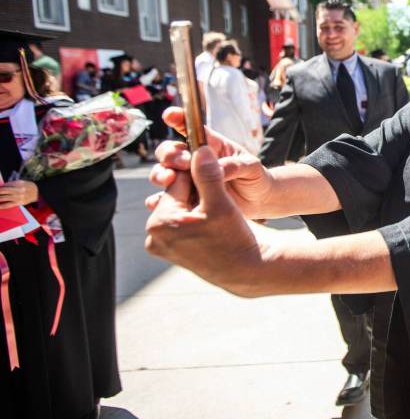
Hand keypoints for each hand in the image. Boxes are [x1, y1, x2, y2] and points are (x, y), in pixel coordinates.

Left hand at [0, 180, 38, 208]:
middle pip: (3, 191)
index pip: (5, 185)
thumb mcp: (21, 182)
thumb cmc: (28, 186)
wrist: (39, 193)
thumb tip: (2, 186)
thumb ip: (12, 184)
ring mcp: (18, 197)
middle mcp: (18, 190)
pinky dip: (1, 205)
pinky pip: (8, 205)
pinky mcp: (19, 203)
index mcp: (18, 183)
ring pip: (3, 198)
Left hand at [145, 146, 262, 295]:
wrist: (246, 269)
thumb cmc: (234, 237)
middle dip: (196, 189)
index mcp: (159, 223)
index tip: (214, 171)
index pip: (177, 182)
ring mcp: (162, 245)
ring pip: (180, 207)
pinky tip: (213, 220)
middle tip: (219, 194)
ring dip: (197, 201)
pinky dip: (195, 216)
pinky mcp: (172, 251)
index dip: (198, 174)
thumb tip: (199, 149)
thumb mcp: (220, 203)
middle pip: (176, 195)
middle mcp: (154, 236)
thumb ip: (207, 174)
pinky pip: (181, 222)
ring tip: (218, 209)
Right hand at [148, 107, 274, 217]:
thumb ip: (236, 165)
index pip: (192, 129)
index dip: (178, 119)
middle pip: (170, 151)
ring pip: (163, 172)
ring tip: (169, 180)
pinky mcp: (185, 198)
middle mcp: (194, 160)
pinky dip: (160, 199)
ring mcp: (188, 179)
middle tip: (182, 163)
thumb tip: (219, 168)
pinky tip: (161, 202)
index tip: (170, 116)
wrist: (257, 201)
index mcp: (210, 145)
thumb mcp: (251, 167)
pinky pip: (166, 198)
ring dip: (161, 173)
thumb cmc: (255, 177)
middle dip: (170, 154)